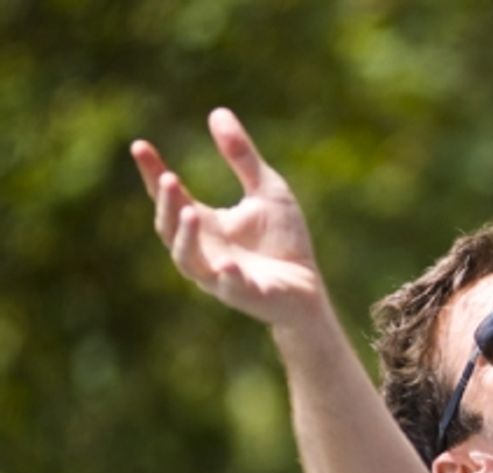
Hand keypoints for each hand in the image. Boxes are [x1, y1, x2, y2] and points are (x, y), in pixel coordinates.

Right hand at [131, 109, 327, 327]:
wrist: (307, 286)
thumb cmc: (283, 240)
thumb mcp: (266, 189)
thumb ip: (241, 157)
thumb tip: (217, 111)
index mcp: (205, 224)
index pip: (170, 196)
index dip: (152, 173)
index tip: (140, 146)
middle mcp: (203, 250)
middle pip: (170, 227)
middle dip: (167, 204)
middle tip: (168, 178)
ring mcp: (220, 276)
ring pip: (188, 260)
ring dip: (186, 237)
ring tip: (189, 211)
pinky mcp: (244, 295)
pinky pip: (229, 287)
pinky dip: (225, 277)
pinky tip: (227, 265)